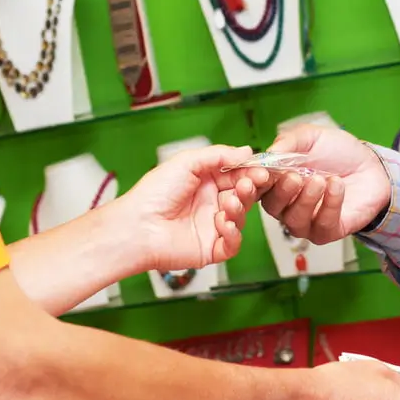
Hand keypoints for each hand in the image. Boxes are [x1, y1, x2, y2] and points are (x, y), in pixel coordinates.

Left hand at [115, 145, 260, 273]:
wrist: (137, 226)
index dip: (251, 172)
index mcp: (206, 182)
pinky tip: (223, 223)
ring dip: (240, 208)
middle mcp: (211, 203)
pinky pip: (233, 243)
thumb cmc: (154, 193)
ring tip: (230, 202)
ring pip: (241, 218)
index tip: (261, 168)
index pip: (237, 175)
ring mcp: (212, 226)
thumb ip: (218, 155)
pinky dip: (234, 233)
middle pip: (243, 195)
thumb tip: (246, 151)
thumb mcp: (187, 162)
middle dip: (249, 188)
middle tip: (249, 183)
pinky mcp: (211, 248)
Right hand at [249, 121, 390, 244]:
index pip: (256, 187)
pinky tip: (336, 186)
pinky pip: (322, 225)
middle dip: (281, 192)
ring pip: (294, 220)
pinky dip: (329, 205)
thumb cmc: (338, 152)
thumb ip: (289, 141)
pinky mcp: (327, 231)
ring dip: (306, 200)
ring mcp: (306, 221)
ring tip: (320, 180)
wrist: (371, 165)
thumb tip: (268, 153)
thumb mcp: (311, 137)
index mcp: (277, 181)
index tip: (260, 173)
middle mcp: (287, 204)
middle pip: (272, 206)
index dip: (253, 182)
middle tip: (294, 176)